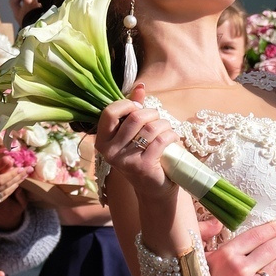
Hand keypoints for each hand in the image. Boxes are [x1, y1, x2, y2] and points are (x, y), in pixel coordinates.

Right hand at [95, 87, 182, 208]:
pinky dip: (172, 135)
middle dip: (152, 114)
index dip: (127, 104)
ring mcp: (125, 160)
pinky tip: (173, 138)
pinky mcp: (142, 166)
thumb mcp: (134, 134)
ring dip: (164, 125)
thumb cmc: (143, 156)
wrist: (153, 189)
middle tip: (158, 120)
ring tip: (167, 130)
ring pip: (151, 128)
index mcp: (103, 140)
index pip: (110, 112)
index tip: (139, 108)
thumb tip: (140, 86)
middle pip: (135, 118)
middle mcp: (110, 151)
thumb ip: (133, 110)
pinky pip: (161, 140)